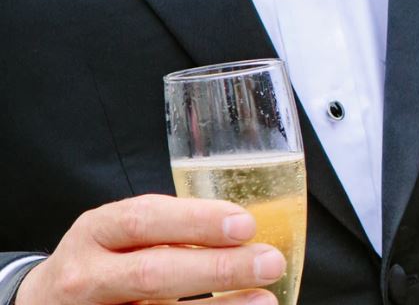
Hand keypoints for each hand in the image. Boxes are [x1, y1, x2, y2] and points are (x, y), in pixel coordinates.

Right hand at [15, 194, 283, 304]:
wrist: (49, 303)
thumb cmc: (105, 260)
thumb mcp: (122, 233)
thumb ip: (171, 229)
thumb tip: (246, 233)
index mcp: (97, 231)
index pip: (144, 220)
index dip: (196, 221)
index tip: (246, 224)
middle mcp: (87, 275)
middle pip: (152, 273)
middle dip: (216, 268)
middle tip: (269, 262)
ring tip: (264, 300)